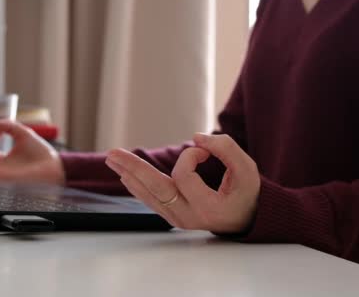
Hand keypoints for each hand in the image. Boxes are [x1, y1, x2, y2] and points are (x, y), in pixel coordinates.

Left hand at [105, 133, 260, 233]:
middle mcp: (189, 217)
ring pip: (149, 195)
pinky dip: (138, 185)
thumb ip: (226, 149)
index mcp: (208, 208)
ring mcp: (178, 220)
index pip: (184, 176)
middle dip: (134, 168)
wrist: (247, 219)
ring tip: (112, 159)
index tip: (205, 150)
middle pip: (156, 189)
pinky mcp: (173, 217)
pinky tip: (125, 175)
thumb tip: (196, 138)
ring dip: (130, 174)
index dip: (191, 156)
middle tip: (112, 153)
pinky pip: (151, 200)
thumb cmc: (247, 193)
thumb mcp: (247, 169)